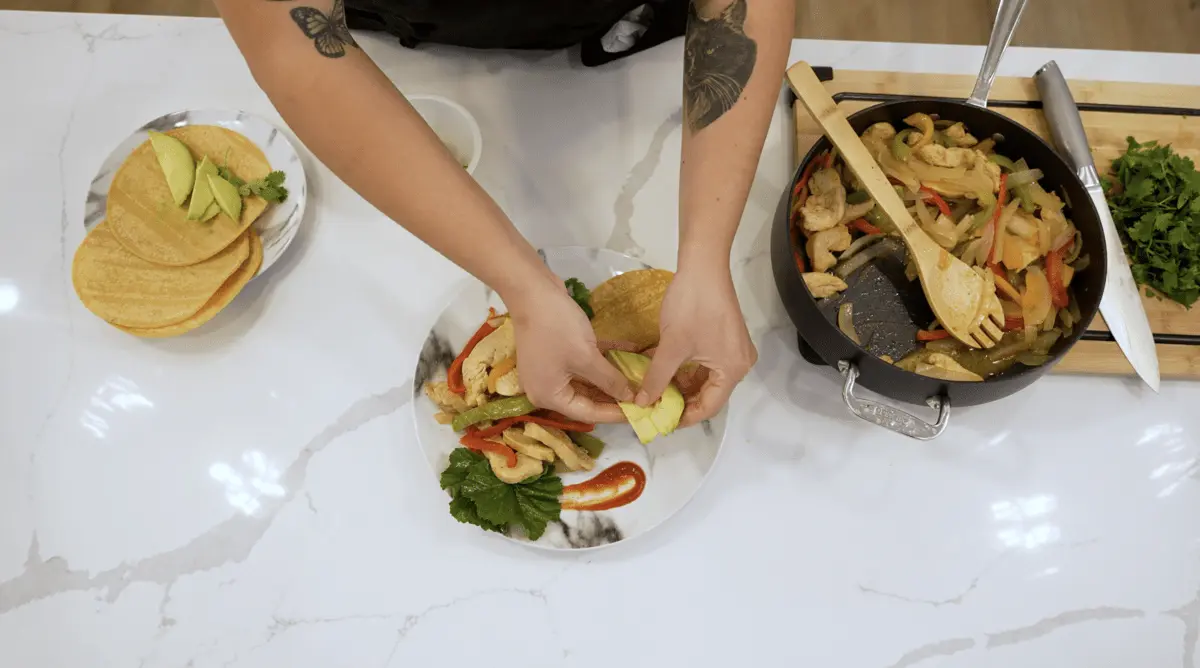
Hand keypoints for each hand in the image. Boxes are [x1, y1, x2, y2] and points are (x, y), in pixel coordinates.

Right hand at [506, 274, 632, 422]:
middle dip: (614, 397)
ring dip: (611, 379)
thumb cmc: (557, 328)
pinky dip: (602, 362)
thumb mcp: (586, 357)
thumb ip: (610, 380)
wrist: (532, 290)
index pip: (587, 413)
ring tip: (638, 381)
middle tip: (642, 398)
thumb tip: (630, 397)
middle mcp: (547, 388)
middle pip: (586, 399)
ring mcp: (551, 370)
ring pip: (587, 381)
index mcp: (549, 396)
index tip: (640, 413)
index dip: (615, 414)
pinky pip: (583, 364)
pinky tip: (627, 356)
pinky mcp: (557, 353)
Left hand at [638, 267, 755, 425]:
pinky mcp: (726, 338)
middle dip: (682, 402)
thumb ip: (656, 378)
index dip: (684, 418)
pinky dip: (687, 369)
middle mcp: (739, 364)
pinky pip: (707, 364)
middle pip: (710, 394)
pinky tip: (665, 372)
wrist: (703, 266)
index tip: (661, 423)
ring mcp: (734, 350)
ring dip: (682, 385)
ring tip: (656, 392)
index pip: (710, 407)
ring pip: (706, 379)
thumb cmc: (691, 306)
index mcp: (732, 370)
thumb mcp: (671, 347)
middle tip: (655, 409)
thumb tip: (642, 404)